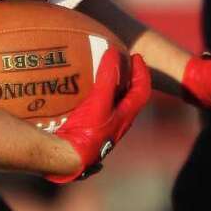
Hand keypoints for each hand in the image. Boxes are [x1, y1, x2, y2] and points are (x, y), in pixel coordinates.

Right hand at [46, 50, 151, 182]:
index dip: (142, 72)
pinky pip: (97, 113)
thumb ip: (107, 78)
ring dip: (110, 91)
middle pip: (129, 99)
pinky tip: (80, 96)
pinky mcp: (89, 134)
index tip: (135, 57)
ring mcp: (104, 131)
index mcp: (125, 117)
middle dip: (126, 81)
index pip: (142, 91)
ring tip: (99, 77)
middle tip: (119, 65)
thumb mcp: (99, 102)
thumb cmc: (87, 132)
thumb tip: (113, 53)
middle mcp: (118, 125)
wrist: (68, 158)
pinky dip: (94, 100)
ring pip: (113, 108)